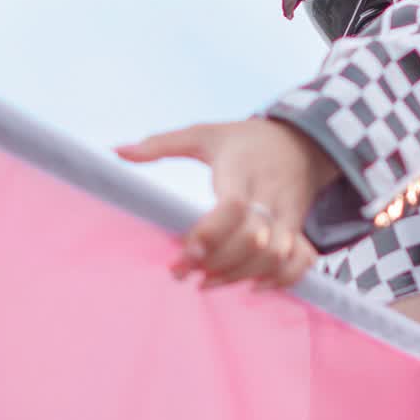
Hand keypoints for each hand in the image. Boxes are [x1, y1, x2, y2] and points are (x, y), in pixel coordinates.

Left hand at [113, 116, 336, 293]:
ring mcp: (289, 213)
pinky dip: (282, 279)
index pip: (232, 205)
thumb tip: (116, 152)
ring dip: (242, 275)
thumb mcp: (204, 133)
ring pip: (276, 254)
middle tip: (185, 273)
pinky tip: (252, 286)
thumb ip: (160, 144)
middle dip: (218, 263)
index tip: (183, 253)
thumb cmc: (244, 139)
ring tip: (208, 283)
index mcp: (241, 169)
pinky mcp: (299, 227)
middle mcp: (269, 194)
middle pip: (253, 238)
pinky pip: (303, 260)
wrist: (302, 140)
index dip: (210, 233)